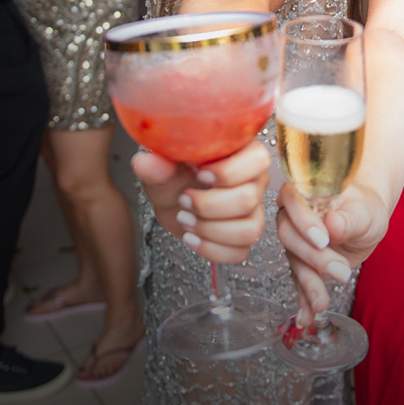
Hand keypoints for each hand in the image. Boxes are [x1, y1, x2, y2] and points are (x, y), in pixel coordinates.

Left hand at [131, 139, 270, 263]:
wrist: (173, 202)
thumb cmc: (174, 178)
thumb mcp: (163, 169)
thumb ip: (157, 166)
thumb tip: (145, 162)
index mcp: (242, 153)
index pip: (258, 159)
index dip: (229, 172)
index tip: (199, 174)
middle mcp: (254, 180)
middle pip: (249, 199)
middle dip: (208, 205)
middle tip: (183, 200)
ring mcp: (254, 210)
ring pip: (249, 229)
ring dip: (210, 229)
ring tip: (184, 220)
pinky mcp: (245, 235)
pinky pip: (241, 252)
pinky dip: (211, 249)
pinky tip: (191, 238)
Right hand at [276, 182, 388, 326]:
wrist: (366, 220)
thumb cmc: (365, 208)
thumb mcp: (366, 211)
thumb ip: (350, 218)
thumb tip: (333, 224)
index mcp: (305, 190)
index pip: (293, 201)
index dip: (304, 221)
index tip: (324, 239)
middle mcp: (292, 213)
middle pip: (289, 234)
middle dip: (313, 257)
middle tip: (341, 270)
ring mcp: (294, 238)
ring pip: (294, 260)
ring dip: (308, 283)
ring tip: (322, 303)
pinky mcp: (301, 260)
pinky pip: (299, 280)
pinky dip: (304, 299)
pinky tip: (306, 317)